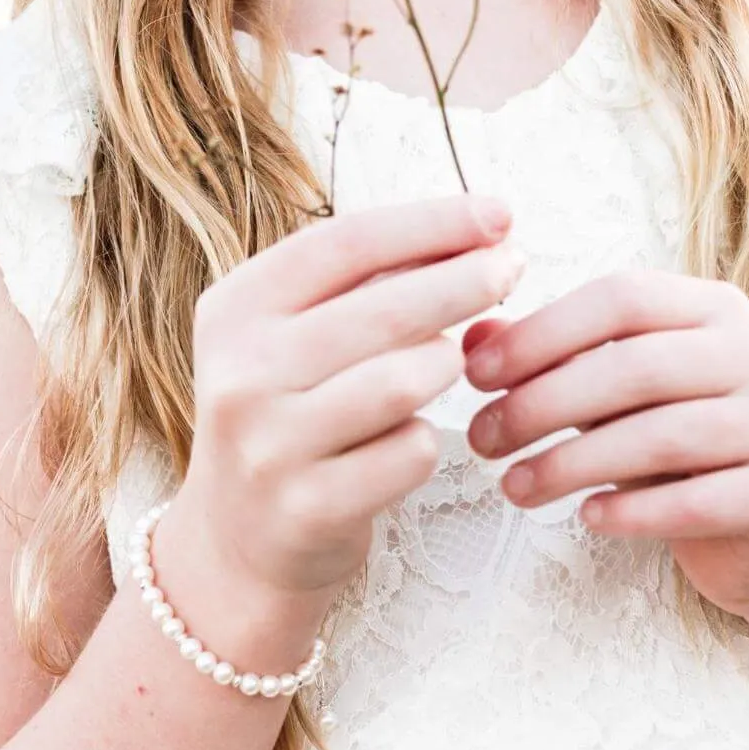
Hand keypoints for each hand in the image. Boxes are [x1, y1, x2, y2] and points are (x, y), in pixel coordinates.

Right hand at [177, 191, 527, 600]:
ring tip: (452, 358)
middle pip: (383, 309)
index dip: (429, 222)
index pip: (344, 243)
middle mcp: (242, 372)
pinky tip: (410, 437)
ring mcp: (271, 444)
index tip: (496, 213)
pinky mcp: (309, 507)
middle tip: (512, 266)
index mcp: (235, 309)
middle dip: (464, 280)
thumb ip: (361, 286)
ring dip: (445, 362)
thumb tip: (474, 233)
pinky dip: (426, 438)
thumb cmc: (287, 412)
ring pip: (402, 381)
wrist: (237, 537)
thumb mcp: (289, 336)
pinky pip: (409, 453)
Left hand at [461, 271, 748, 616]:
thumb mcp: (611, 396)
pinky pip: (701, 501)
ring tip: (514, 487)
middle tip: (483, 440)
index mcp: (716, 308)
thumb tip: (472, 339)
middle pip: (636, 366)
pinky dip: (635, 511)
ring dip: (573, 463)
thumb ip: (549, 361)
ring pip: (663, 435)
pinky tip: (587, 518)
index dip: (543, 332)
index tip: (476, 374)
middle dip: (543, 403)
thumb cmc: (675, 451)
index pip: (622, 297)